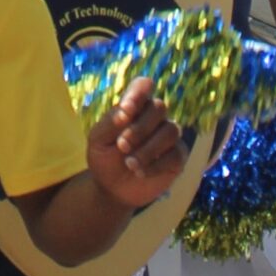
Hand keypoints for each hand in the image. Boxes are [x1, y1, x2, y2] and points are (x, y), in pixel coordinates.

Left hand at [83, 78, 186, 209]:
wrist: (112, 189)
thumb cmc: (105, 158)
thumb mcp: (98, 140)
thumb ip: (109, 123)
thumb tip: (125, 112)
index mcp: (134, 106)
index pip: (143, 86)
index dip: (138, 93)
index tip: (126, 110)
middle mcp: (155, 117)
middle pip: (159, 107)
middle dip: (140, 128)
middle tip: (122, 146)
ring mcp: (168, 135)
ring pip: (171, 130)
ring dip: (148, 149)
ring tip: (129, 164)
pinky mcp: (177, 156)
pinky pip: (176, 154)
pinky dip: (156, 165)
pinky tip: (140, 173)